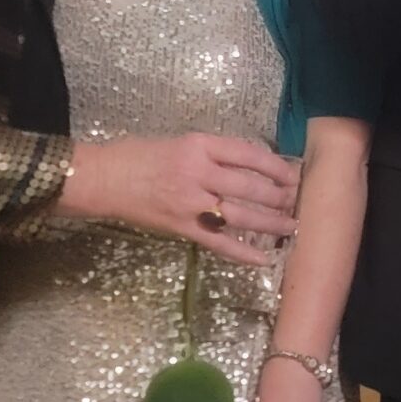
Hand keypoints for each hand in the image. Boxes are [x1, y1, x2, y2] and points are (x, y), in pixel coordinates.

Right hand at [58, 134, 299, 268]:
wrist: (102, 179)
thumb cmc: (137, 156)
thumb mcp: (179, 142)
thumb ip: (212, 154)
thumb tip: (249, 167)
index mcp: (198, 146)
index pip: (248, 154)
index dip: (275, 166)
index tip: (293, 174)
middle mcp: (198, 173)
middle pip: (250, 187)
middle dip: (279, 197)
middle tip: (298, 202)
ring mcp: (190, 203)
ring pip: (241, 215)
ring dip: (271, 224)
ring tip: (292, 228)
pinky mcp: (182, 228)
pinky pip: (220, 243)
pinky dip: (244, 252)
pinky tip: (264, 259)